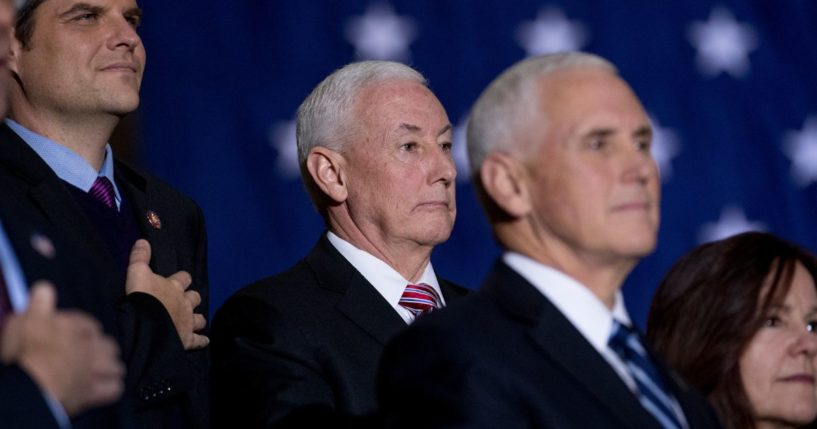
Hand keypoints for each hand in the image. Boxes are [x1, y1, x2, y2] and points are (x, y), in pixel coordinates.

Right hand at [0, 282, 123, 415]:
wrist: (31, 386)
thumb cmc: (24, 352)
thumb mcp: (24, 321)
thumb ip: (38, 305)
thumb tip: (45, 288)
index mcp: (75, 326)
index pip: (87, 324)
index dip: (80, 330)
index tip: (71, 336)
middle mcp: (91, 345)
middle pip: (106, 343)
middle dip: (99, 349)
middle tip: (87, 355)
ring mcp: (96, 369)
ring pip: (115, 364)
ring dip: (109, 367)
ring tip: (100, 371)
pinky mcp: (95, 391)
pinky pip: (115, 388)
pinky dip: (111, 387)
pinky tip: (104, 389)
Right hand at [126, 239, 207, 349]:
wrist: (145, 323)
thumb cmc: (142, 296)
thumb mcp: (137, 272)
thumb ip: (140, 257)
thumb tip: (143, 241)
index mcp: (175, 286)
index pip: (184, 278)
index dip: (183, 278)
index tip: (181, 280)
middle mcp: (185, 303)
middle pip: (195, 297)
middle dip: (192, 298)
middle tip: (187, 301)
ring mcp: (188, 321)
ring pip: (200, 319)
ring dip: (199, 319)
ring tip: (196, 321)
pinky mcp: (187, 338)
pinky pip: (199, 340)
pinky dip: (202, 340)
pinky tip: (205, 341)